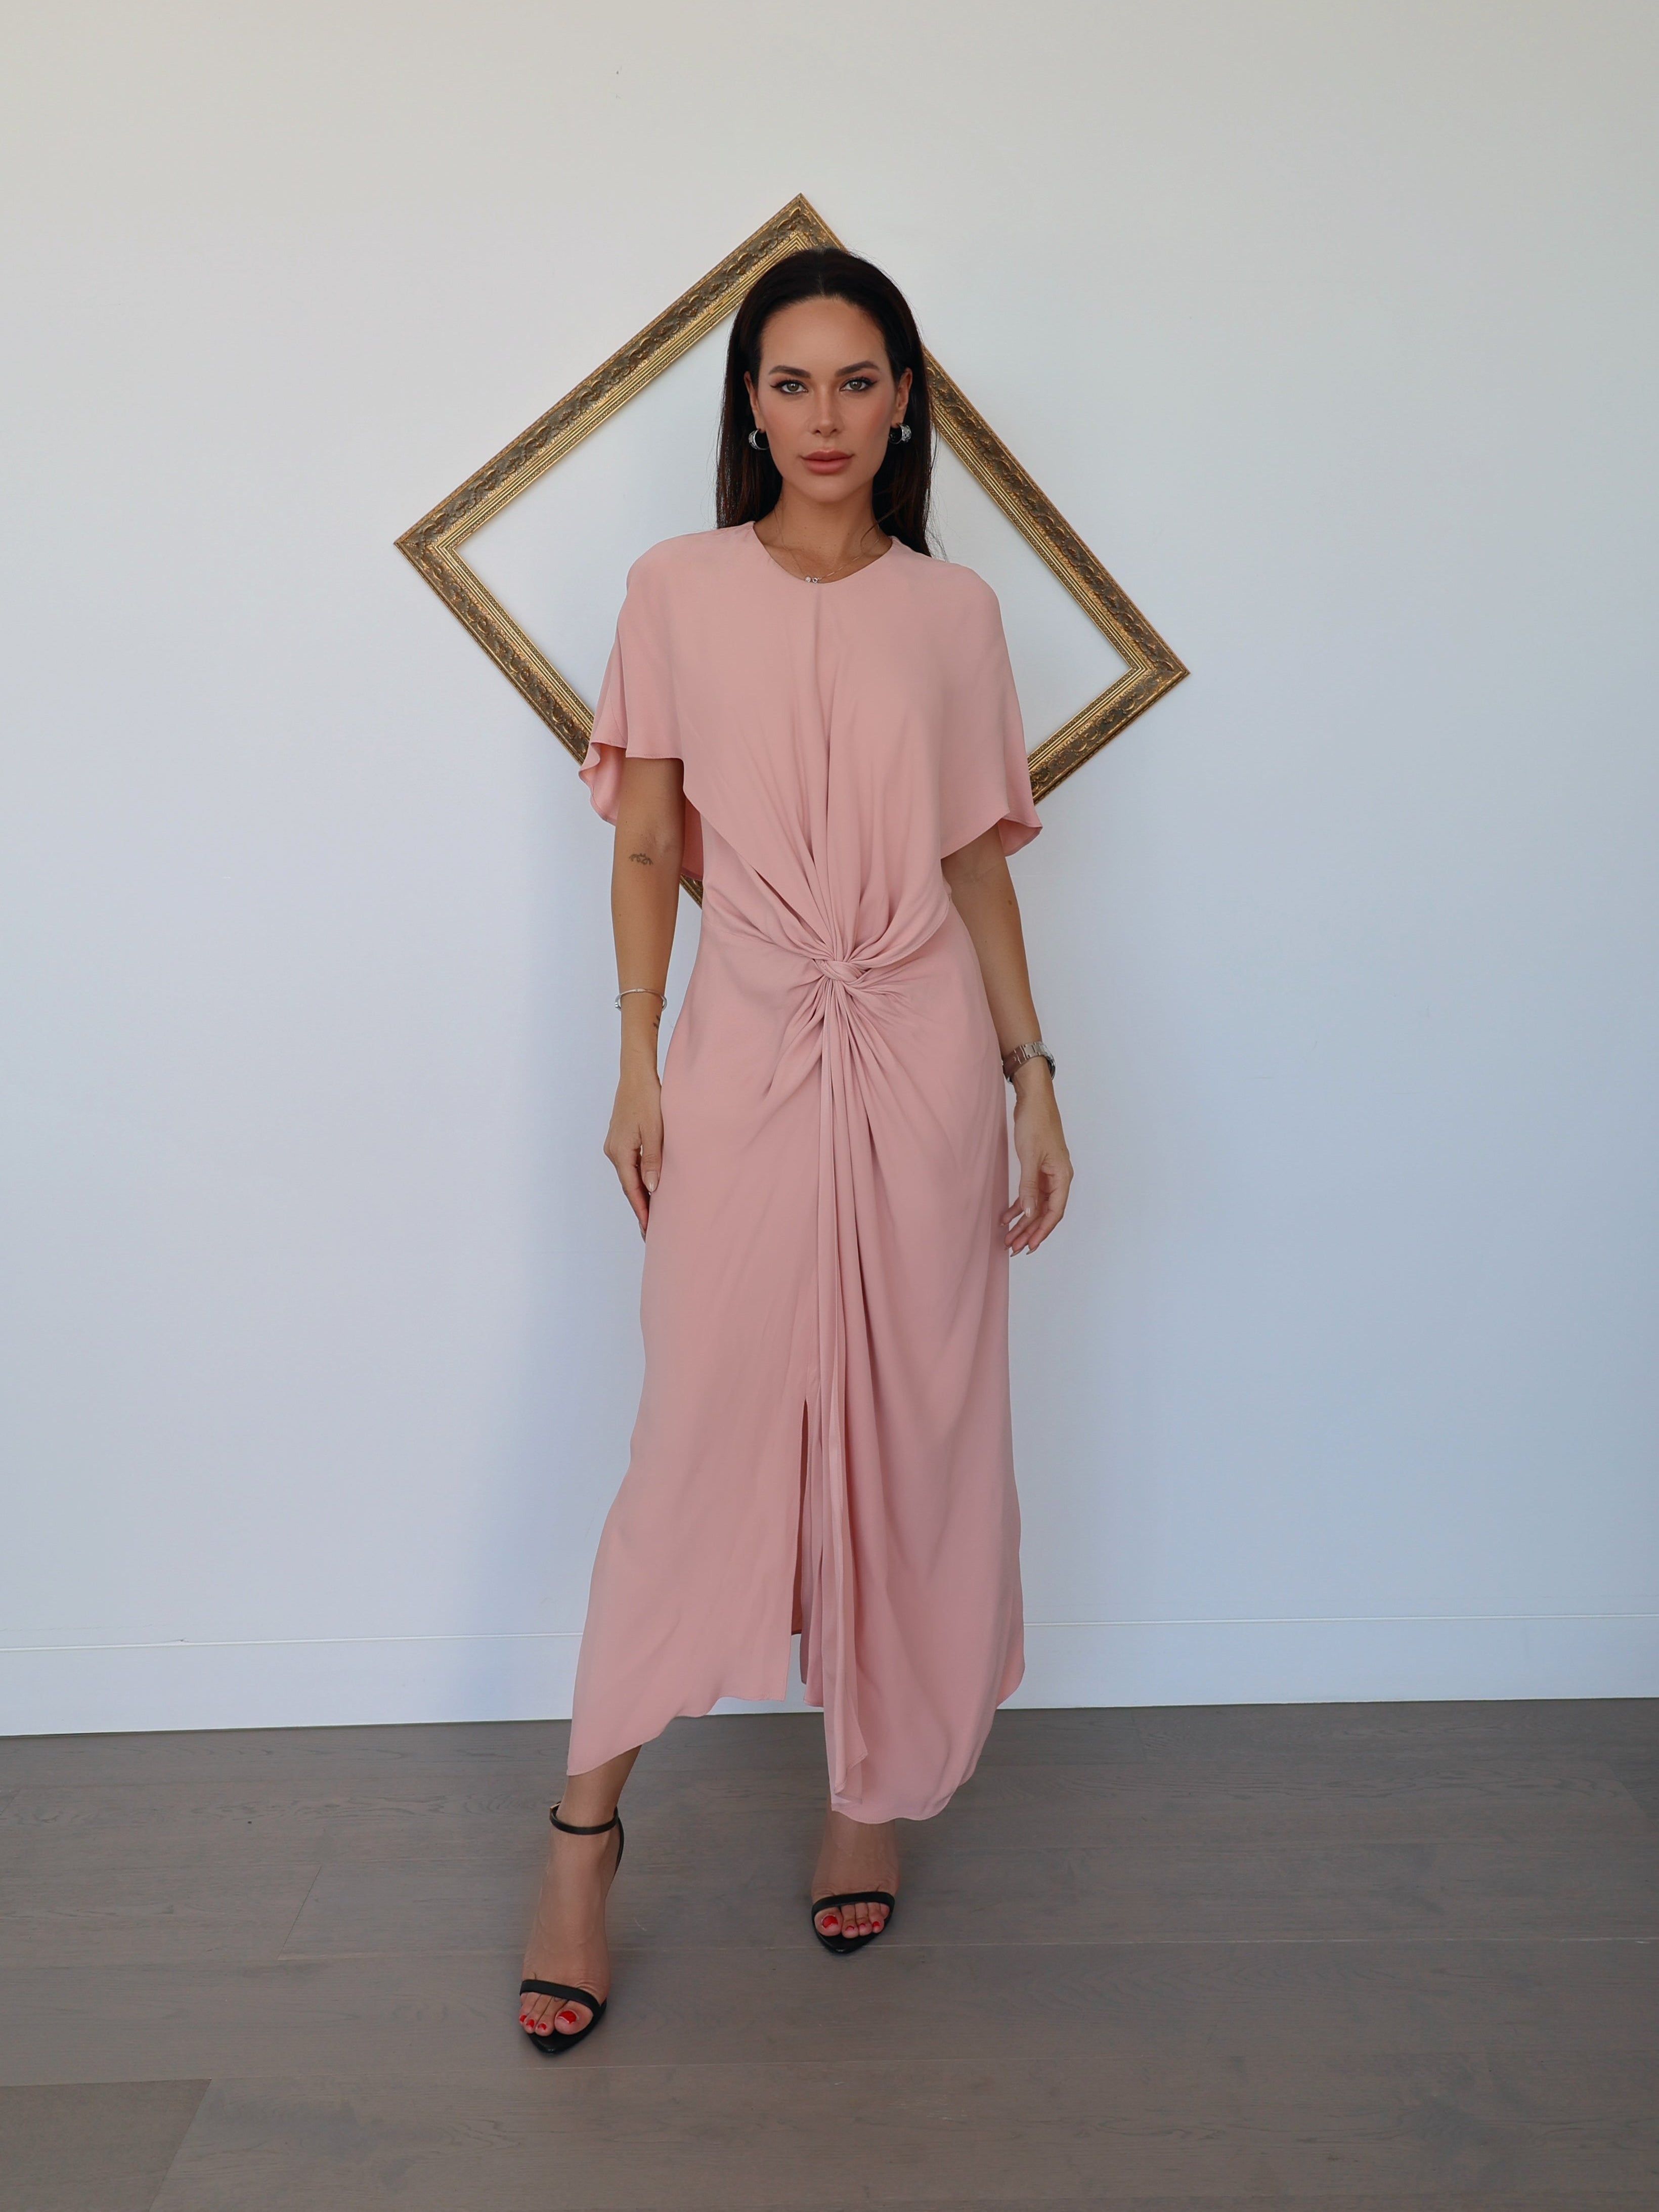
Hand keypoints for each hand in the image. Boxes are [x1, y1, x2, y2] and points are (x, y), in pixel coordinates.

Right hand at [605, 1063, 662, 1236]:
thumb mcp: (655, 1130)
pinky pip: (629, 1165)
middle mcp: (613, 1152)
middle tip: (651, 1231)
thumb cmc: (648, 1099)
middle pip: (628, 1186)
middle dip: (640, 1207)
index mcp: (620, 1152)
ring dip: (639, 1193)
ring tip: (652, 1213)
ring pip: (629, 1176)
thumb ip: (653, 1160)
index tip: (649, 1229)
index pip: (631, 1189)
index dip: (641, 1210)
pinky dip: (638, 1178)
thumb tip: (652, 1188)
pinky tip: (648, 1186)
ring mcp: (614, 1146)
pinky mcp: (620, 1140)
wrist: (636, 1076)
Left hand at [1003, 1066, 1071, 1254]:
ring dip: (1023, 1221)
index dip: (1042, 1231)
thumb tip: (1029, 1214)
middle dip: (1030, 1231)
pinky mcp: (1037, 1168)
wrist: (1034, 1098)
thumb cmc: (1036, 1123)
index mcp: (1062, 1177)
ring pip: (1036, 1205)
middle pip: (1045, 1212)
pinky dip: (1019, 1205)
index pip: (1054, 1212)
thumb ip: (1029, 1187)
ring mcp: (1048, 1174)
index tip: (1030, 1246)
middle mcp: (1058, 1178)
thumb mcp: (1030, 1157)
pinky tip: (1006, 1216)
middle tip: (1014, 1247)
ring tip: (1009, 1238)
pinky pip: (1029, 1193)